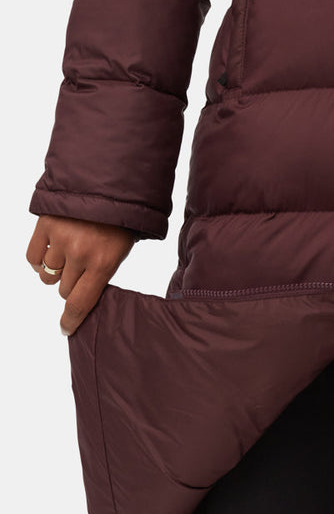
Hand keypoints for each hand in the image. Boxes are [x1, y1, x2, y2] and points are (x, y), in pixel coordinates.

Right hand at [26, 215, 135, 335]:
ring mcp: (60, 239)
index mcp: (103, 262)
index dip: (72, 320)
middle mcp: (80, 253)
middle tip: (82, 267)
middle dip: (72, 284)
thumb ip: (102, 274)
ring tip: (70, 253)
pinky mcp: (45, 225)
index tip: (66, 329)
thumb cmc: (119, 221)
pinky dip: (39, 261)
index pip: (81, 302)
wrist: (110, 184)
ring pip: (48, 275)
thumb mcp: (121, 251)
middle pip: (64, 290)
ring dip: (56, 271)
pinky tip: (50, 253)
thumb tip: (81, 298)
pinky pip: (32, 257)